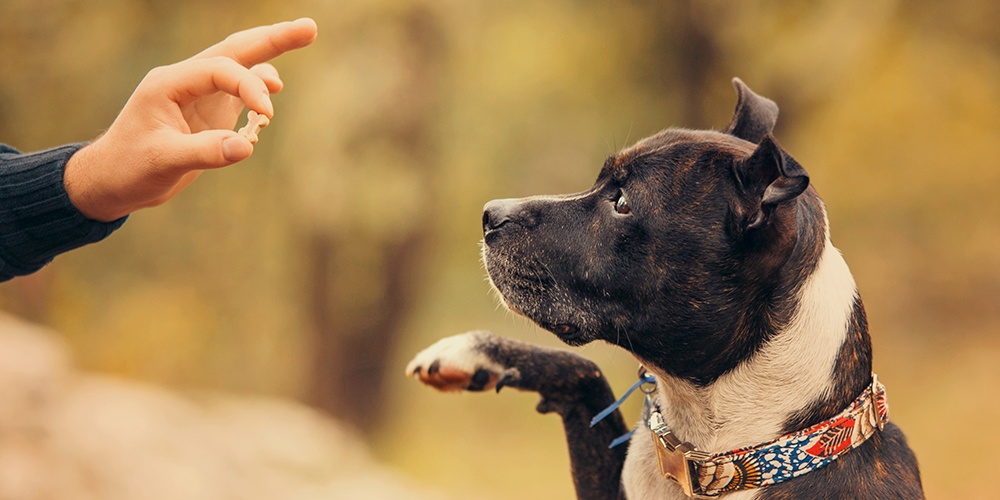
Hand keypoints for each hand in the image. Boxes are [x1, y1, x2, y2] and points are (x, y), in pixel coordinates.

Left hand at [64, 18, 317, 221]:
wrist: (110, 181)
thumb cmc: (129, 169)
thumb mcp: (164, 161)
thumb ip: (205, 152)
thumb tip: (247, 146)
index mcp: (169, 83)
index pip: (220, 70)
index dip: (249, 86)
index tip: (266, 115)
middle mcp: (185, 81)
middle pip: (235, 51)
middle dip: (272, 38)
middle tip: (310, 27)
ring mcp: (198, 95)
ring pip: (240, 67)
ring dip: (270, 57)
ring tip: (303, 37)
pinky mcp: (207, 112)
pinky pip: (239, 92)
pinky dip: (258, 90)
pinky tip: (272, 96)